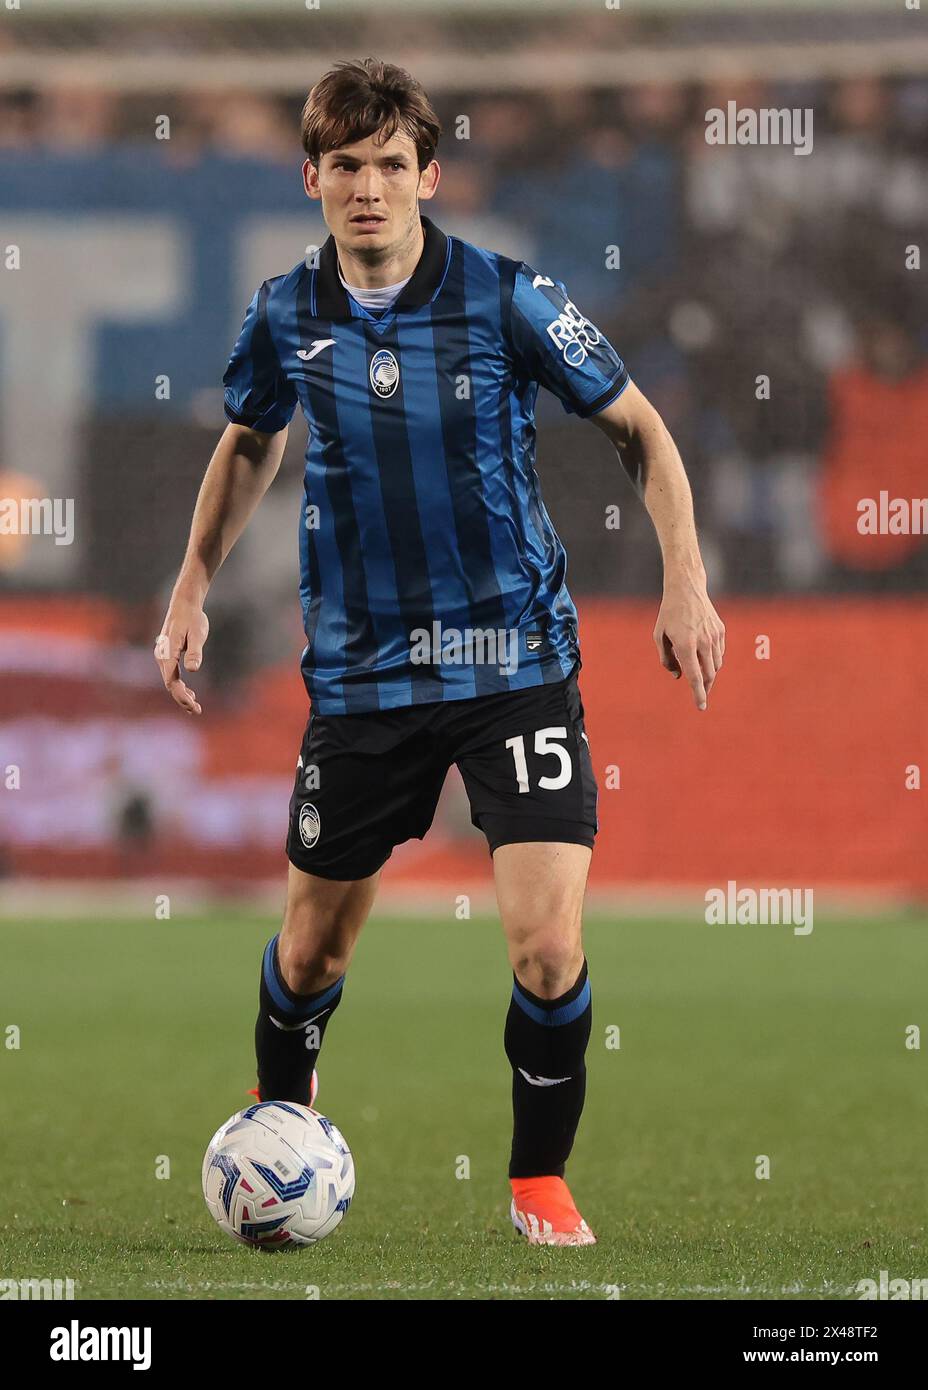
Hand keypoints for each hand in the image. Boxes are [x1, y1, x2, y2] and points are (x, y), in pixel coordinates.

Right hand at [154, 596, 208, 714]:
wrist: (184, 604)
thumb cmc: (192, 618)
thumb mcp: (197, 634)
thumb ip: (195, 651)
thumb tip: (192, 670)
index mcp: (167, 654)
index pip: (171, 682)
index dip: (181, 696)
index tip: (194, 706)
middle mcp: (161, 657)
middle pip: (170, 684)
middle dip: (182, 699)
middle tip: (197, 710)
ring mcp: (163, 656)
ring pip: (170, 681)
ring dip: (181, 695)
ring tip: (195, 707)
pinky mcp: (168, 655)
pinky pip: (171, 675)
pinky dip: (179, 687)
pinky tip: (190, 694)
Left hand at [653, 574, 724, 710]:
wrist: (687, 589)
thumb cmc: (669, 614)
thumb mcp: (659, 636)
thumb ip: (667, 660)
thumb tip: (678, 676)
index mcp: (685, 645)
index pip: (695, 677)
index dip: (698, 694)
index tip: (701, 707)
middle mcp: (703, 642)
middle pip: (709, 675)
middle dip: (705, 688)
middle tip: (700, 695)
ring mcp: (714, 636)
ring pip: (716, 665)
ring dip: (708, 674)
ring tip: (699, 673)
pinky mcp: (720, 631)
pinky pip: (719, 653)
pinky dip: (712, 660)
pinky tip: (704, 656)